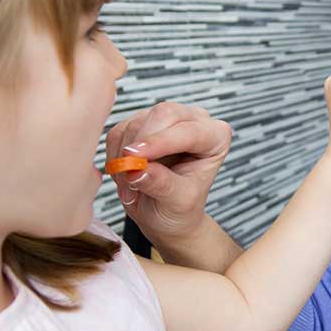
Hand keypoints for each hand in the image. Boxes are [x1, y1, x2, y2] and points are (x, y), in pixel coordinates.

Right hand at [105, 102, 231, 241]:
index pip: (189, 129)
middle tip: (128, 174)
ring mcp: (164, 120)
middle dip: (140, 145)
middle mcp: (193, 121)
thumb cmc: (181, 208)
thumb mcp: (178, 202)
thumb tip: (136, 170)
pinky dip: (115, 157)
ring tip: (131, 187)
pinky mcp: (139, 125)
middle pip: (162, 114)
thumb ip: (161, 184)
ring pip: (136, 124)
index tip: (135, 157)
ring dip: (125, 158)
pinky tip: (126, 177)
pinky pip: (118, 133)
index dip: (160, 141)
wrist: (166, 216)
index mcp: (215, 136)